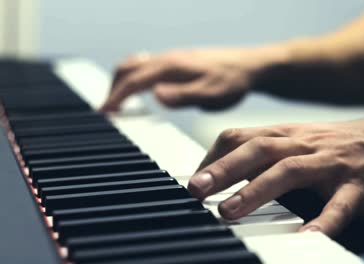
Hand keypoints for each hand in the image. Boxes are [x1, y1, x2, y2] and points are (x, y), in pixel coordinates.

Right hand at [101, 47, 278, 110]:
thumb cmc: (233, 81)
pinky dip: (135, 78)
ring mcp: (172, 59)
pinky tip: (142, 90)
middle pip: (128, 68)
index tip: (104, 112)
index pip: (134, 80)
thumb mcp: (211, 94)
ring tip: (118, 102)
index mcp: (171, 67)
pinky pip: (148, 67)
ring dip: (122, 81)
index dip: (116, 95)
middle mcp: (168, 60)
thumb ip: (184, 96)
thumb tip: (156, 95)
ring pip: (136, 65)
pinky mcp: (178, 63)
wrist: (250, 66)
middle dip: (113, 88)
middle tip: (107, 110)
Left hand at [187, 119, 363, 236]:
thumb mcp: (302, 141)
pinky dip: (322, 222)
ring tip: (230, 212)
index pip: (242, 136)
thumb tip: (226, 170)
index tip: (195, 180)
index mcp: (288, 135)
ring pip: (290, 171)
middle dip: (224, 169)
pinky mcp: (359, 186)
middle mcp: (305, 145)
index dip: (214, 157)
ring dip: (257, 191)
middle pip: (259, 148)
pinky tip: (306, 239)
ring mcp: (332, 164)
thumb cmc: (340, 147)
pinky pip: (339, 205)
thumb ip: (268, 152)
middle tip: (197, 190)